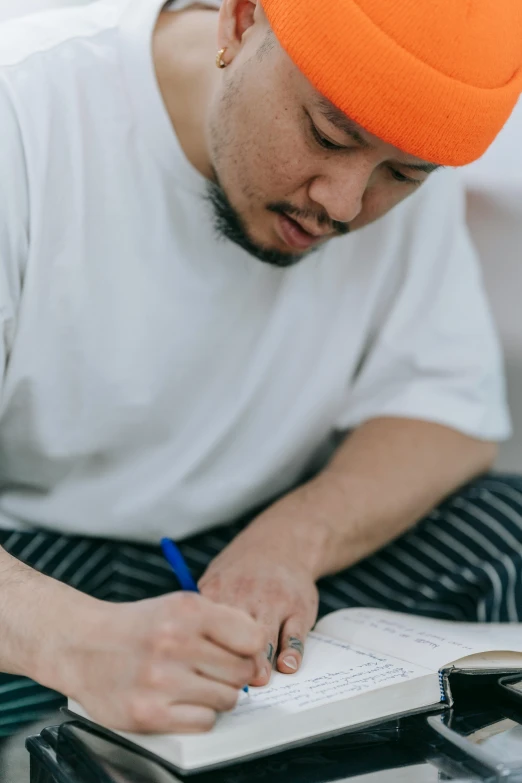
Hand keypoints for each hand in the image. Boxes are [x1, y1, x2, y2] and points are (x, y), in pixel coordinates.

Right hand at [47, 592, 264, 733]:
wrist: (83, 645)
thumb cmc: (138, 627)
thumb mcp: (179, 606)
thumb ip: (221, 622)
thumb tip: (260, 652)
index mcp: (187, 611)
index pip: (252, 637)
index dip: (251, 647)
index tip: (242, 651)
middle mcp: (174, 643)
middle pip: (242, 671)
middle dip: (233, 672)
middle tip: (213, 668)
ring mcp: (161, 680)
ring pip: (227, 699)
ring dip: (217, 694)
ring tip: (194, 682)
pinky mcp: (149, 713)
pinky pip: (204, 721)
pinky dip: (200, 714)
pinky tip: (182, 700)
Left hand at [198, 527, 318, 686]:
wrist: (281, 543)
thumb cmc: (240, 572)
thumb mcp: (213, 580)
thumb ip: (202, 615)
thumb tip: (185, 657)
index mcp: (216, 592)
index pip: (203, 630)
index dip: (201, 656)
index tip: (200, 676)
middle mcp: (245, 596)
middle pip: (233, 637)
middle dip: (231, 665)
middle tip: (230, 686)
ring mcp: (274, 602)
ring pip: (264, 638)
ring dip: (260, 663)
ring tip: (257, 680)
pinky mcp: (299, 608)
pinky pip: (295, 636)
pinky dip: (291, 653)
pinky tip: (286, 666)